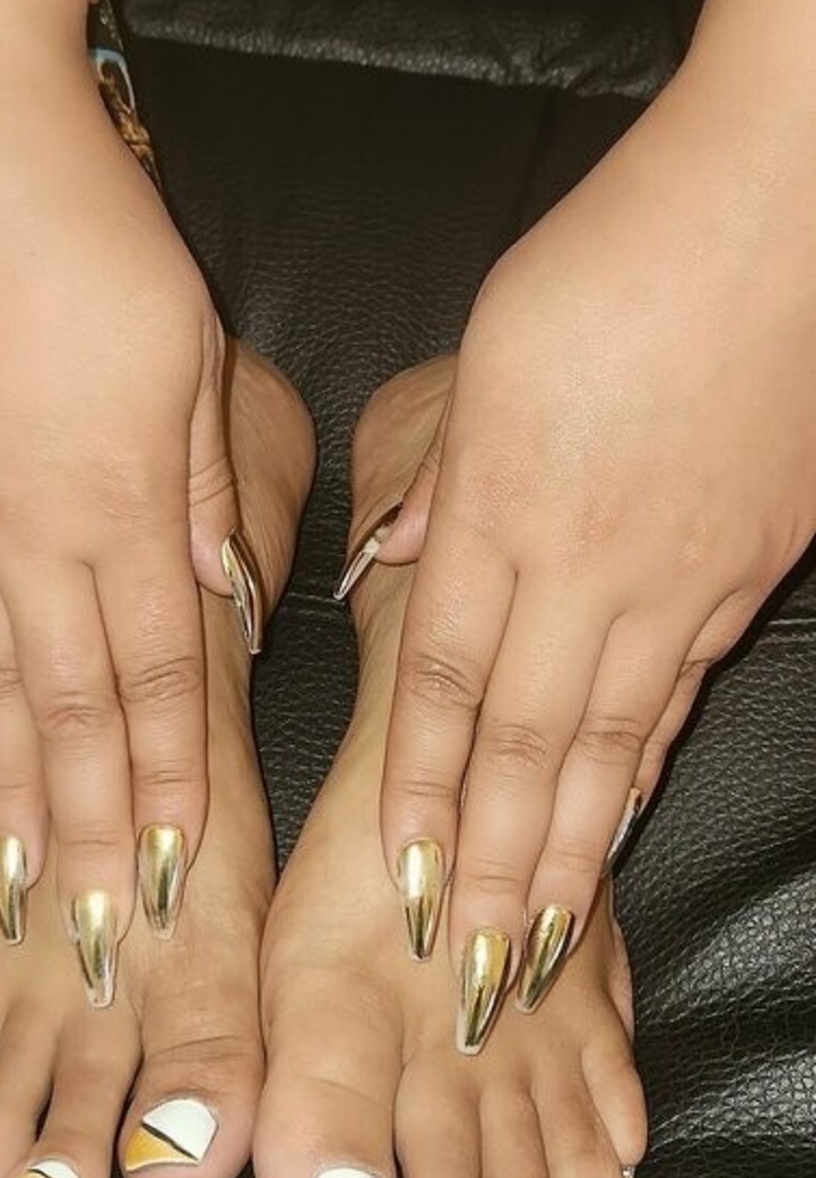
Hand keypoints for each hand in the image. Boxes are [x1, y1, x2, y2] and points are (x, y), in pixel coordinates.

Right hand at [0, 58, 241, 964]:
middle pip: (73, 709)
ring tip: (29, 881)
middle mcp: (35, 531)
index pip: (164, 671)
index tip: (191, 869)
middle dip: (96, 831)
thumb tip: (223, 594)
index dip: (179, 779)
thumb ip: (199, 483)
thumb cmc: (85, 225)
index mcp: (123, 498)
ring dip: (18, 793)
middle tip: (104, 931)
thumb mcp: (185, 346)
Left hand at [376, 71, 815, 1040]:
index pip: (446, 683)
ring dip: (571, 846)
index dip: (422, 791)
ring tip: (542, 935)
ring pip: (613, 738)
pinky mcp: (752, 560)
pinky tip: (624, 814)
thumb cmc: (618, 256)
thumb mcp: (491, 351)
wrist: (782, 209)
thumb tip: (401, 560)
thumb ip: (447, 474)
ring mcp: (680, 571)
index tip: (401, 877)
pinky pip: (680, 689)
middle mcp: (589, 561)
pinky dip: (645, 766)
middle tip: (470, 968)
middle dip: (494, 865)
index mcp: (505, 504)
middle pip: (528, 743)